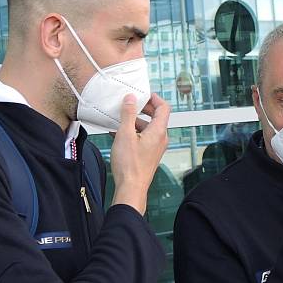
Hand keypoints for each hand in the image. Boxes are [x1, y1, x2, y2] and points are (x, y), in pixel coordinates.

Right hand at [111, 93, 170, 214]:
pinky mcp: (149, 154)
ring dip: (135, 121)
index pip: (164, 107)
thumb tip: (131, 99)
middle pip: (156, 117)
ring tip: (120, 119)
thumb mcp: (125, 134)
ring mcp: (155, 147)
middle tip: (130, 104)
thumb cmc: (130, 165)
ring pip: (148, 128)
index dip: (154, 98)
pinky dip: (133, 132)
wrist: (131, 188)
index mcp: (158, 131)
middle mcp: (160, 138)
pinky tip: (118, 133)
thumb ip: (128, 114)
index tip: (143, 94)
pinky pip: (143, 138)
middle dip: (143, 108)